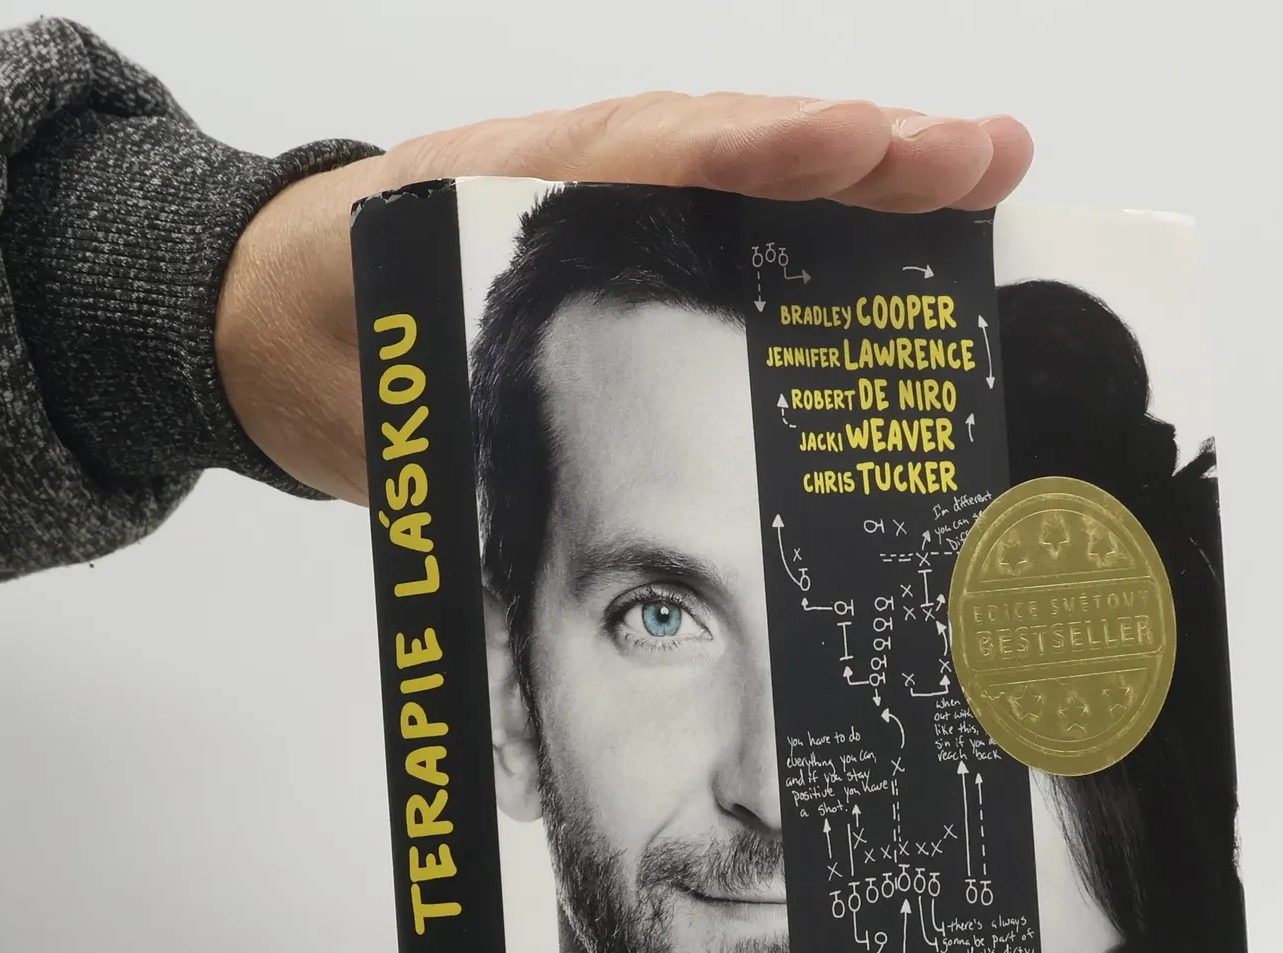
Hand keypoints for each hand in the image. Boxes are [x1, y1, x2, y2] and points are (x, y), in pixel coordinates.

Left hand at [216, 96, 1032, 502]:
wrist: (292, 325)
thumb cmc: (336, 337)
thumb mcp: (368, 372)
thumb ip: (433, 409)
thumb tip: (523, 474)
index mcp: (520, 194)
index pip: (651, 158)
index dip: (757, 153)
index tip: (853, 147)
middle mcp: (596, 191)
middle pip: (742, 155)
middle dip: (864, 154)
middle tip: (984, 157)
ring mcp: (632, 224)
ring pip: (765, 193)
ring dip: (877, 191)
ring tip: (990, 178)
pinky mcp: (650, 272)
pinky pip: (756, 250)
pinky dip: (839, 253)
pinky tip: (925, 263)